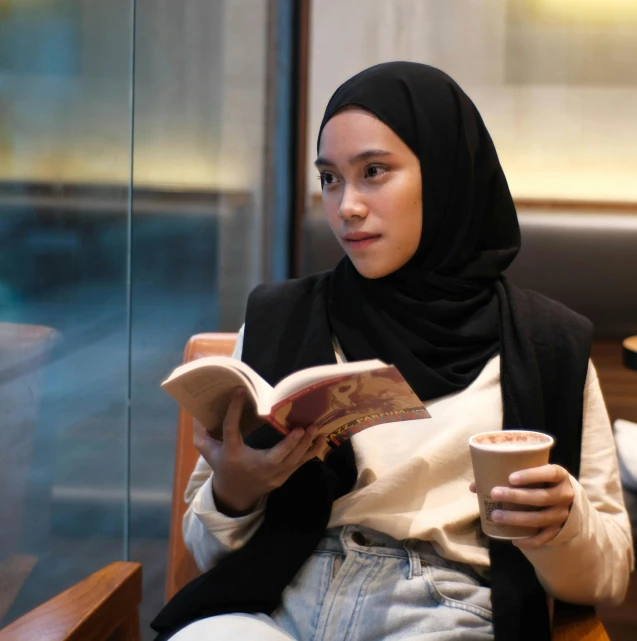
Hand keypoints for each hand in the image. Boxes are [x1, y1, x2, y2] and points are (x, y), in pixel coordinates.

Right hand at [193, 388, 324, 515]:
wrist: (235, 495)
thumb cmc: (222, 466)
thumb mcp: (207, 451)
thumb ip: (201, 433)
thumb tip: (196, 411)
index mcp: (232, 454)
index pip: (231, 430)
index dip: (234, 410)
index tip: (241, 391)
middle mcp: (255, 465)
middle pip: (276, 456)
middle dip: (290, 443)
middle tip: (302, 426)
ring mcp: (272, 474)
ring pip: (293, 461)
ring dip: (307, 445)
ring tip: (317, 427)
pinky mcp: (283, 476)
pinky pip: (301, 463)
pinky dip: (312, 451)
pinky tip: (322, 437)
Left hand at [469, 464, 573, 548]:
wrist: (562, 498)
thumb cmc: (538, 481)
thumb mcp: (530, 473)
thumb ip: (507, 475)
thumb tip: (474, 486)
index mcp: (559, 475)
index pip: (550, 473)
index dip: (532, 475)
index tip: (510, 478)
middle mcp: (564, 495)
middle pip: (542, 497)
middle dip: (517, 497)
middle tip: (495, 494)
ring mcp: (562, 514)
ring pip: (541, 519)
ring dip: (517, 518)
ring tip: (495, 516)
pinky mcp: (559, 529)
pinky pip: (545, 538)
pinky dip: (529, 540)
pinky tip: (514, 540)